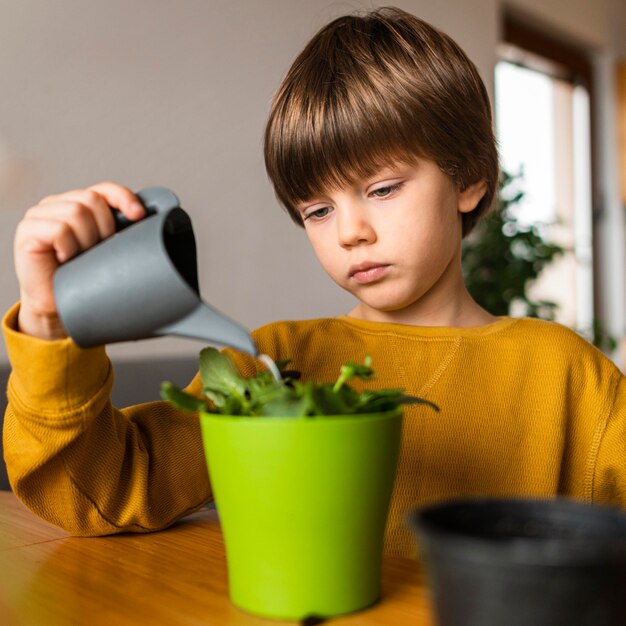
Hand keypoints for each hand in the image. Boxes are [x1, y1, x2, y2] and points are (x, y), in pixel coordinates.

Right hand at [14, 182, 144, 338]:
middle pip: (92, 199)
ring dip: (86, 241)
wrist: (57, 309)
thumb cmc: (85, 280)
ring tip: (79, 258)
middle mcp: (57, 205)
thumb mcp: (108, 253)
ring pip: (76, 213)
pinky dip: (68, 247)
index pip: (104, 190)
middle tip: (98, 251)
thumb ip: (123, 235)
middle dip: (105, 228)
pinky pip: (59, 230)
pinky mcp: (28, 231)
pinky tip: (64, 260)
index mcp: (78, 205)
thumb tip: (166, 228)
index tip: (139, 215)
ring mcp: (40, 216)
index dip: (123, 198)